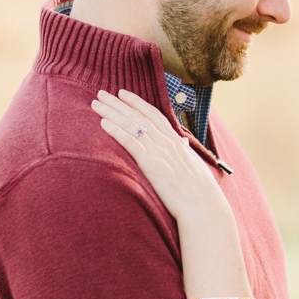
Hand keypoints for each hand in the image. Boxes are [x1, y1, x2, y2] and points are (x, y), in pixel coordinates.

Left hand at [92, 89, 224, 221]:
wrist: (203, 206)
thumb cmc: (199, 190)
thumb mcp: (193, 165)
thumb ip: (185, 152)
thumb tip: (183, 144)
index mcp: (175, 141)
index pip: (153, 114)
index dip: (137, 102)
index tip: (122, 93)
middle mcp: (166, 142)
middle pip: (138, 116)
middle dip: (118, 103)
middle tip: (101, 93)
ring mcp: (159, 152)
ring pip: (132, 126)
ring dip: (112, 113)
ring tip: (96, 104)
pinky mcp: (151, 164)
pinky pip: (131, 143)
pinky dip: (117, 131)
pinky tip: (103, 124)